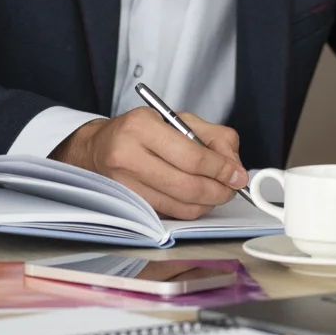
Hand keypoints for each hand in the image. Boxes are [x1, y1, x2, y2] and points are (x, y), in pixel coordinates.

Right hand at [53, 109, 246, 219]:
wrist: (98, 147)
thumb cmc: (141, 132)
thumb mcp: (178, 120)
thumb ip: (214, 137)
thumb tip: (235, 168)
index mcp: (141, 127)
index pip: (192, 157)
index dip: (221, 170)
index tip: (237, 175)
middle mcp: (127, 155)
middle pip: (187, 186)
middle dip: (218, 191)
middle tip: (231, 188)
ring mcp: (124, 184)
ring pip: (180, 206)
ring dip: (207, 203)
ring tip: (215, 192)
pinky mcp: (127, 205)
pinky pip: (170, 214)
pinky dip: (189, 209)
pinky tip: (194, 198)